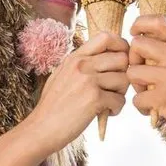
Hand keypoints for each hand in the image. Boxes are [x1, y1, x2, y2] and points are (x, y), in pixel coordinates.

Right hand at [25, 32, 129, 151]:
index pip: (106, 36)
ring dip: (121, 94)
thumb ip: (83, 65)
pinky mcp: (94, 99)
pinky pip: (120, 100)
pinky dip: (116, 109)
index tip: (120, 62)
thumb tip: (109, 58)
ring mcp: (88, 81)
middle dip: (124, 74)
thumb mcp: (63, 75)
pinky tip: (105, 113)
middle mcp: (82, 65)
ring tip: (108, 103)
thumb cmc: (53, 106)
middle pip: (122, 58)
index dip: (121, 47)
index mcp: (75, 57)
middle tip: (114, 88)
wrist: (40, 128)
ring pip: (124, 79)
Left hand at [126, 15, 165, 137]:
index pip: (158, 22)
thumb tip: (159, 42)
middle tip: (140, 72)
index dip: (139, 24)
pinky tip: (152, 109)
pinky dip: (142, 106)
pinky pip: (137, 99)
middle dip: (133, 59)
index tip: (134, 33)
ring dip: (136, 85)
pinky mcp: (163, 98)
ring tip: (147, 93)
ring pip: (133, 73)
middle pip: (137, 45)